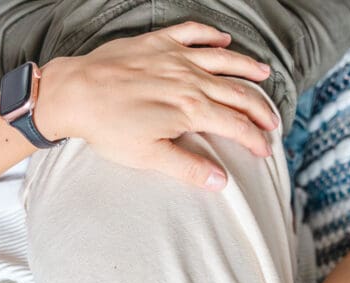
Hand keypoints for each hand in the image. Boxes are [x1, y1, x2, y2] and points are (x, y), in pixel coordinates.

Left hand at [38, 22, 278, 189]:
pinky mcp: (157, 42)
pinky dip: (211, 36)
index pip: (235, 125)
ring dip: (247, 68)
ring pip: (223, 59)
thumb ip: (187, 168)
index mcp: (190, 109)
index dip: (255, 139)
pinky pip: (192, 33)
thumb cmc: (108, 128)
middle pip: (237, 92)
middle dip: (260, 108)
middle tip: (273, 122)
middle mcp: (190, 79)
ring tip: (264, 76)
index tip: (266, 151)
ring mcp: (174, 57)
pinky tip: (223, 39)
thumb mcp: (149, 157)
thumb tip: (220, 181)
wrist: (76, 93)